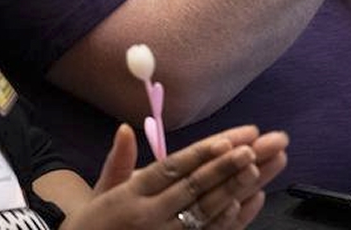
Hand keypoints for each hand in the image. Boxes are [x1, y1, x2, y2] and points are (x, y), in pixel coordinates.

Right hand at [62, 123, 287, 229]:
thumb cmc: (92, 228)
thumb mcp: (99, 194)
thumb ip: (117, 162)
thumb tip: (125, 129)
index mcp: (132, 194)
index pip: (174, 168)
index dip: (203, 153)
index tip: (228, 139)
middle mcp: (151, 216)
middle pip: (197, 187)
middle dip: (229, 164)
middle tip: (258, 145)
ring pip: (206, 210)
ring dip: (235, 187)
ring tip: (258, 167)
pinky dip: (228, 220)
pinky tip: (246, 203)